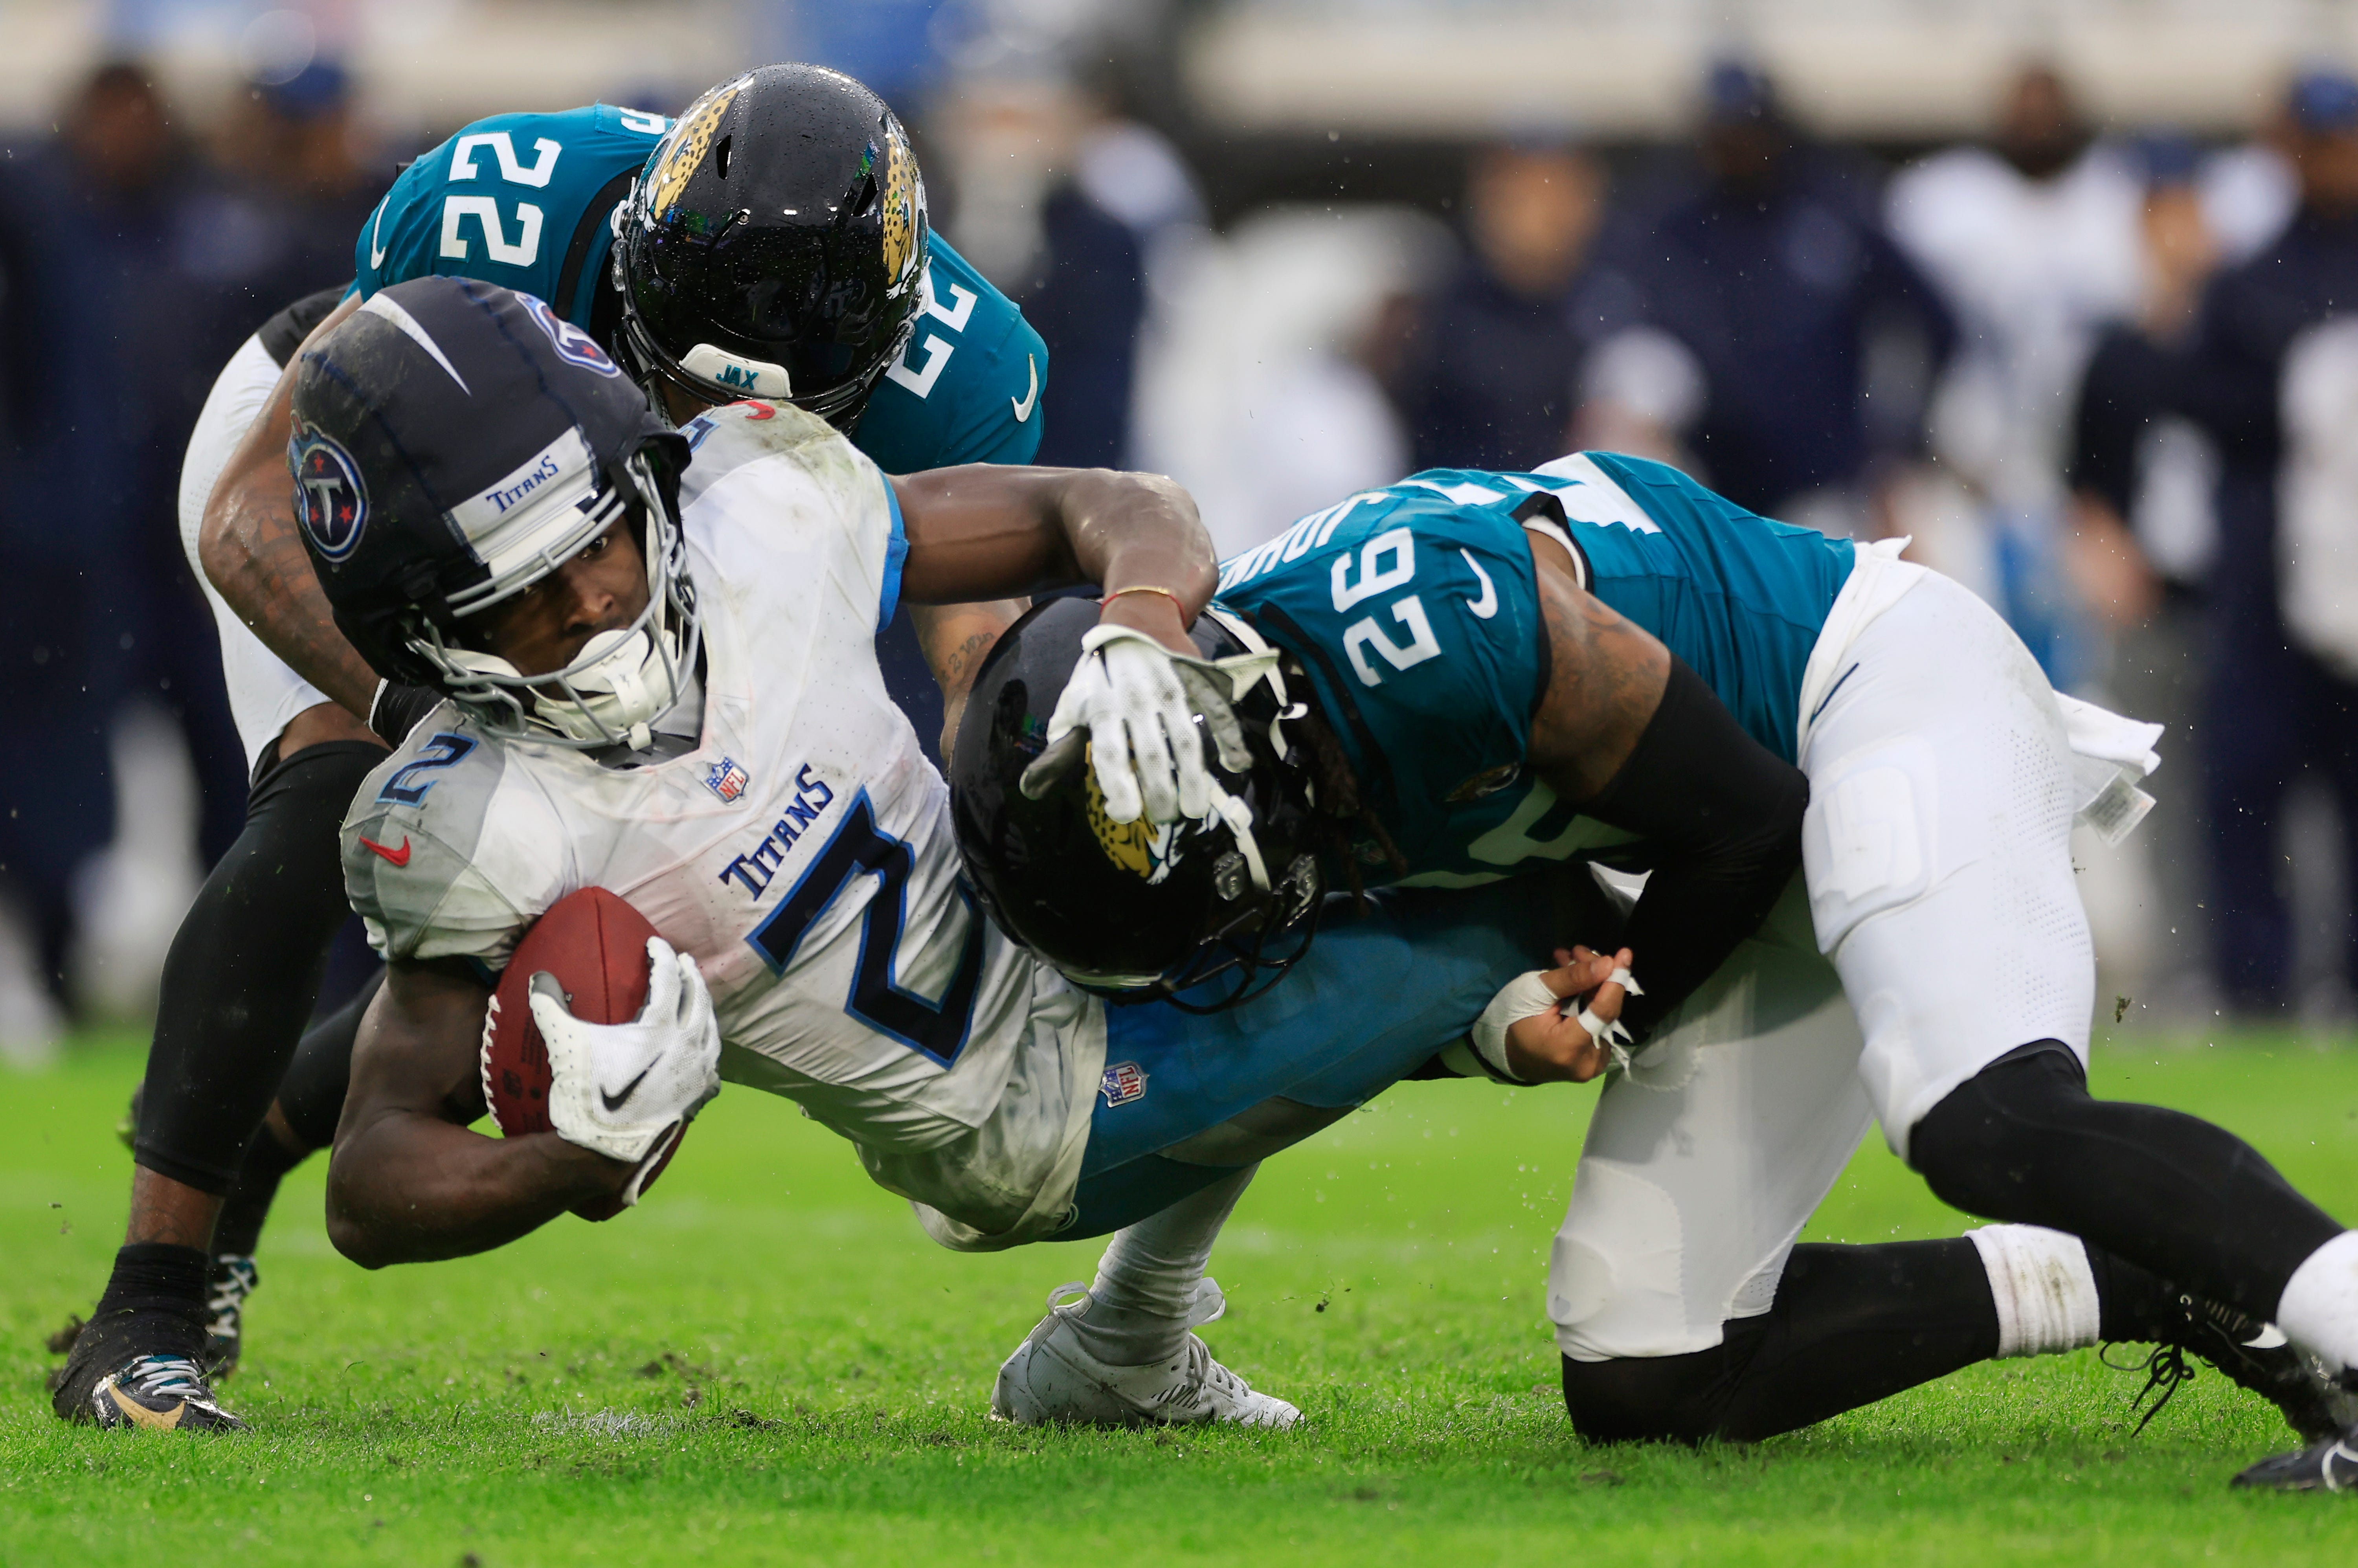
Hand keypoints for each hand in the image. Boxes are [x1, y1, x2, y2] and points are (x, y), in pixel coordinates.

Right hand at [530, 937, 720, 1166]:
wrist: (606, 1149)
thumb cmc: (588, 1095)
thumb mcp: (565, 1045)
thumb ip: (551, 1006)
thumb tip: (539, 978)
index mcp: (660, 1028)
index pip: (668, 978)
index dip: (662, 956)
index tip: (655, 944)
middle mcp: (688, 1045)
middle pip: (698, 999)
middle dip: (691, 976)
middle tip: (684, 961)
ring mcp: (698, 1072)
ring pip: (710, 1029)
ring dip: (704, 1009)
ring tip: (697, 997)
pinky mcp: (699, 1096)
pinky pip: (713, 1065)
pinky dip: (709, 1050)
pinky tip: (704, 1051)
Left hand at [1024, 621, 1250, 823]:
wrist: (1138, 616)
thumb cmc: (1101, 670)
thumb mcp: (1073, 701)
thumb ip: (1060, 746)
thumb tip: (1031, 788)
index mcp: (1102, 707)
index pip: (1108, 754)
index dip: (1118, 788)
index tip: (1125, 815)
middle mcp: (1136, 700)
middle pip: (1151, 755)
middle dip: (1160, 794)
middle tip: (1164, 818)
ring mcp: (1170, 689)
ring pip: (1186, 739)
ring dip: (1193, 778)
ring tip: (1195, 809)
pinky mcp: (1197, 681)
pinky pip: (1217, 712)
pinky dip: (1230, 739)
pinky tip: (1235, 766)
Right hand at [1504, 946, 1635, 1083]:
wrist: (1501, 1051)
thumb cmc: (1512, 1020)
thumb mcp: (1535, 992)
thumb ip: (1571, 979)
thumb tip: (1607, 964)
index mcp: (1568, 1047)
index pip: (1603, 1011)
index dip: (1615, 981)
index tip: (1624, 954)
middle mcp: (1587, 1062)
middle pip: (1605, 1010)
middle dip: (1596, 976)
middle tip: (1578, 951)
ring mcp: (1592, 1065)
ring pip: (1604, 1014)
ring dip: (1592, 985)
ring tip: (1572, 960)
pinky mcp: (1593, 1060)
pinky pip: (1599, 1023)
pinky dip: (1590, 1001)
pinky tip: (1576, 981)